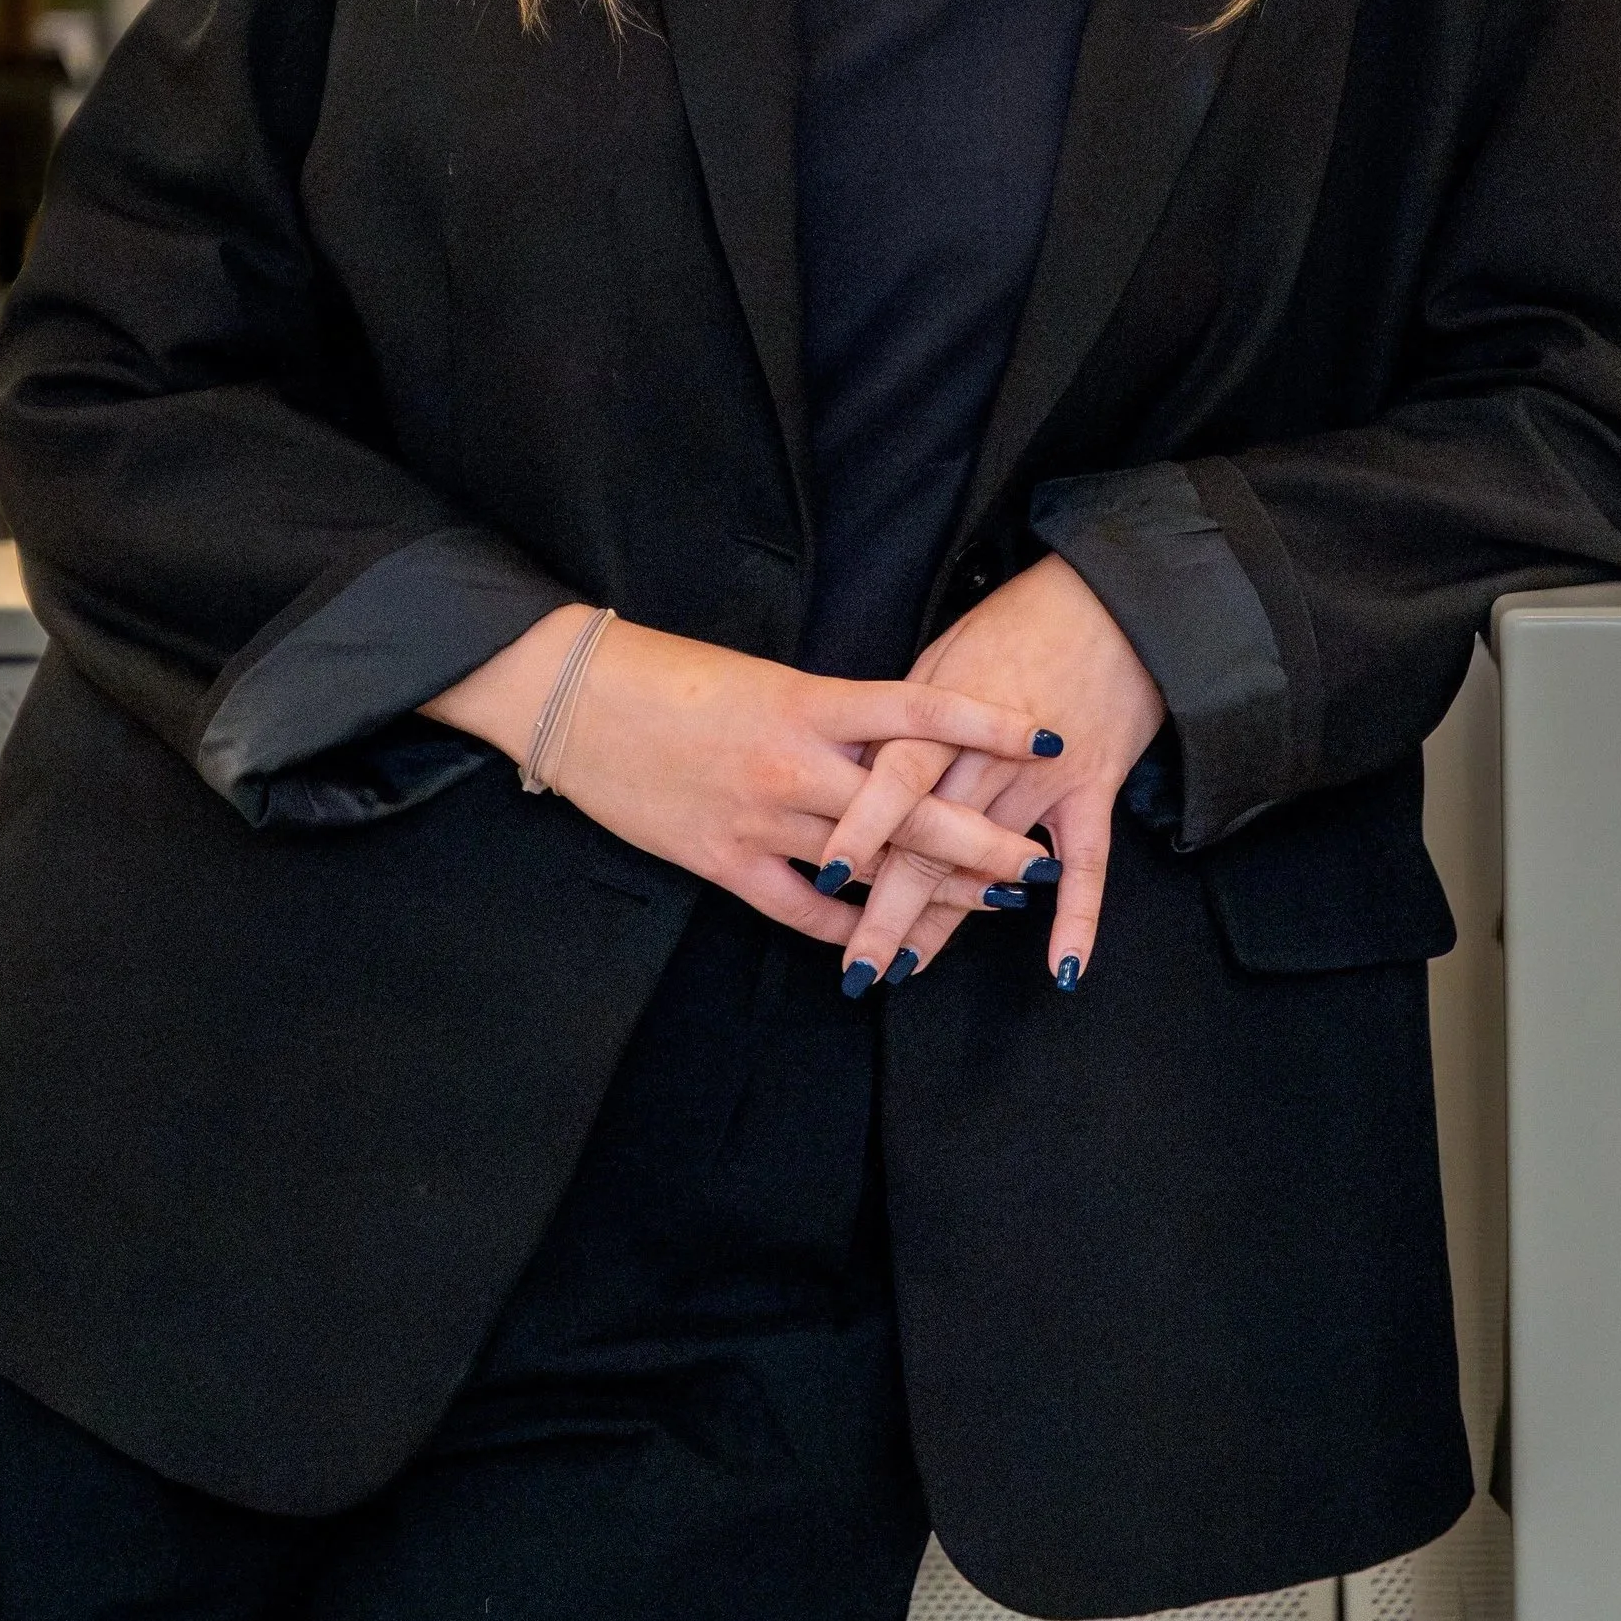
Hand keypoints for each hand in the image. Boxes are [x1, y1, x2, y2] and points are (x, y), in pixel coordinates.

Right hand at [425, 611, 1061, 950]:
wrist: (575, 697)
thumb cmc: (669, 673)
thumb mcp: (762, 679)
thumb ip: (828, 714)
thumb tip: (892, 737)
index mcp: (808, 700)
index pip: (920, 710)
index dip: (987, 726)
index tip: (1044, 738)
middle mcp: (794, 763)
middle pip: (911, 809)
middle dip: (985, 841)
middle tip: (1044, 860)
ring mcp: (759, 817)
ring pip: (868, 866)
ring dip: (934, 890)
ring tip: (994, 906)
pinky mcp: (721, 860)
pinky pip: (800, 909)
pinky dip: (847, 930)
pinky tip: (887, 947)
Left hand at [809, 553, 1164, 990]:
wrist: (1113, 602)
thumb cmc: (1019, 621)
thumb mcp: (946, 654)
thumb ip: (906, 717)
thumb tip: (860, 767)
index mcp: (944, 711)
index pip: (893, 778)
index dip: (862, 831)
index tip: (825, 880)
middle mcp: (989, 751)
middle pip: (932, 837)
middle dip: (891, 907)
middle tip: (856, 966)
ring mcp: (1045, 775)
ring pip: (990, 862)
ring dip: (951, 921)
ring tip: (908, 968)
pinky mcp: (1094, 788)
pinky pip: (1088, 863)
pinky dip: (1078, 917)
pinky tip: (1060, 969)